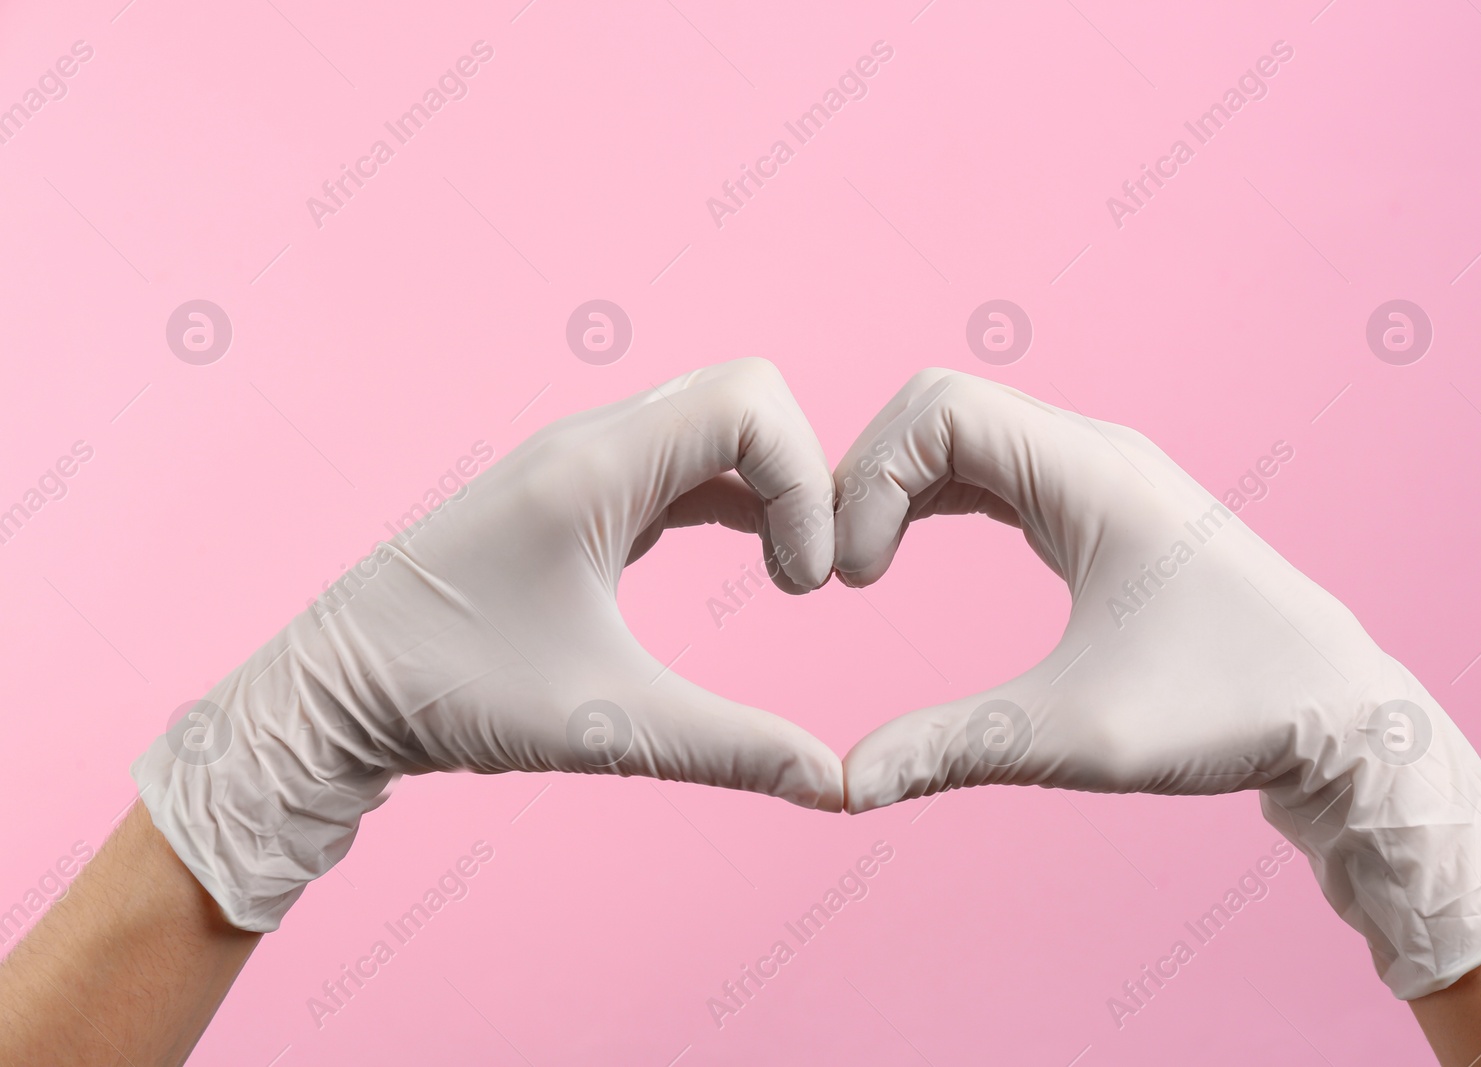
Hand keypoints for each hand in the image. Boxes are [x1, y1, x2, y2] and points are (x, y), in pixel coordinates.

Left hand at [133, 358, 842, 932]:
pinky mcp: (573, 492)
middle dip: (800, 477)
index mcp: (594, 468)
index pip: (752, 401)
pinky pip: (680, 462)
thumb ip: (734, 749)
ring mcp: (578, 461)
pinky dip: (734, 497)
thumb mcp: (606, 726)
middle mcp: (588, 442)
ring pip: (713, 425)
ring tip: (785, 578)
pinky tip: (750, 563)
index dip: (806, 481)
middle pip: (744, 398)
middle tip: (804, 576)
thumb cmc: (447, 693)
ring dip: (769, 487)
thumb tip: (837, 786)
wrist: (333, 692)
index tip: (806, 580)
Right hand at [835, 370, 1480, 998]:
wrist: (1340, 712)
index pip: (941, 408)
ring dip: (897, 486)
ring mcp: (1097, 473)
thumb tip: (844, 785)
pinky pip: (991, 469)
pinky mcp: (1098, 506)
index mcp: (1093, 473)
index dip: (871, 476)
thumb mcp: (1080, 735)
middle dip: (870, 475)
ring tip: (860, 570)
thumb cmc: (1228, 711)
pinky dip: (932, 499)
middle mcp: (1093, 452)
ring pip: (962, 433)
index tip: (855, 577)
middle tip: (843, 573)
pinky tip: (904, 554)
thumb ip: (954, 748)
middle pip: (940, 407)